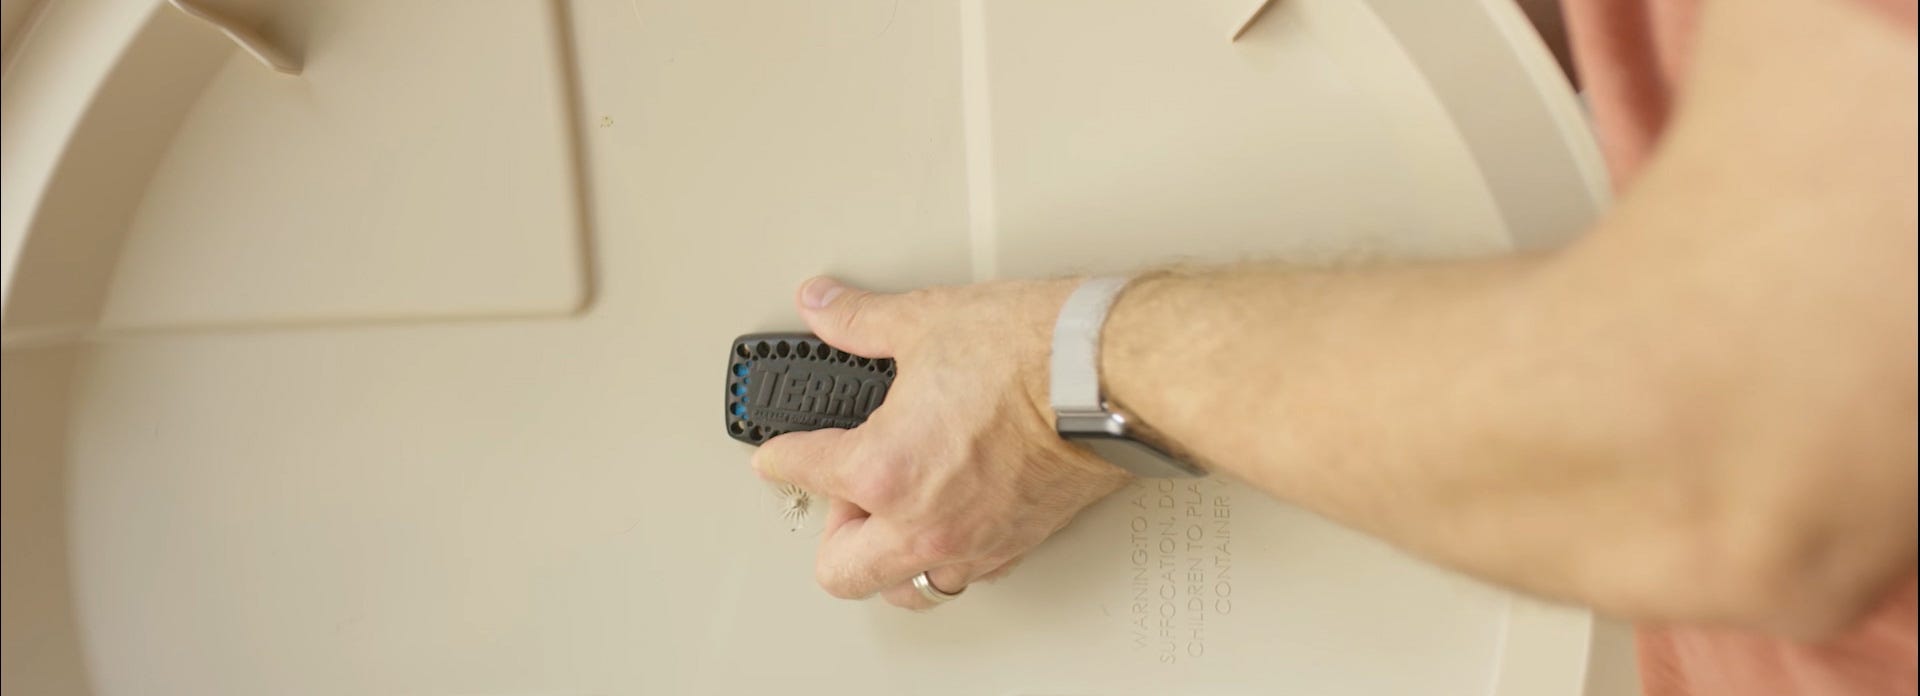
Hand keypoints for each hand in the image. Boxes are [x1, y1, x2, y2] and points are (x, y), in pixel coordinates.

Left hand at [753, 276, 1131, 609]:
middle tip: (842, 489)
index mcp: (885, 469)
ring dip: (886, 560)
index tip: (776, 452)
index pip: (800, 470)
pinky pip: (962, 574)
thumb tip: (824, 307)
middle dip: (831, 531)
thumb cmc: (1032, 353)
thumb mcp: (926, 320)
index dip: (779, 453)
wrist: (1110, 374)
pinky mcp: (1015, 545)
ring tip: (889, 516)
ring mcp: (972, 542)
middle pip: (839, 569)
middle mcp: (923, 521)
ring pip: (905, 589)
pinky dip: (944, 554)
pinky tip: (947, 519)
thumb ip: (861, 322)